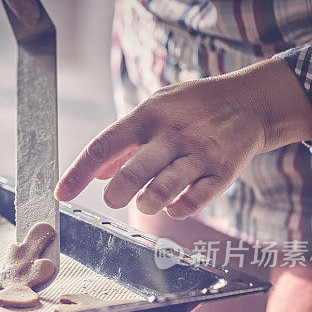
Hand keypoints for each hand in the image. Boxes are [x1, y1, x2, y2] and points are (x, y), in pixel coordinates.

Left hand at [55, 58, 311, 218]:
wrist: (250, 102)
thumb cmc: (190, 109)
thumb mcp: (155, 111)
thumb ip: (124, 142)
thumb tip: (96, 173)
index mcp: (148, 115)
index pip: (104, 145)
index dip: (78, 172)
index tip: (61, 194)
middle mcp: (173, 134)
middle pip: (135, 170)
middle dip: (117, 192)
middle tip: (113, 199)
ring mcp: (200, 153)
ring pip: (165, 187)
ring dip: (148, 203)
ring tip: (145, 202)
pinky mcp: (224, 172)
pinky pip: (195, 201)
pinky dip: (179, 210)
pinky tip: (174, 207)